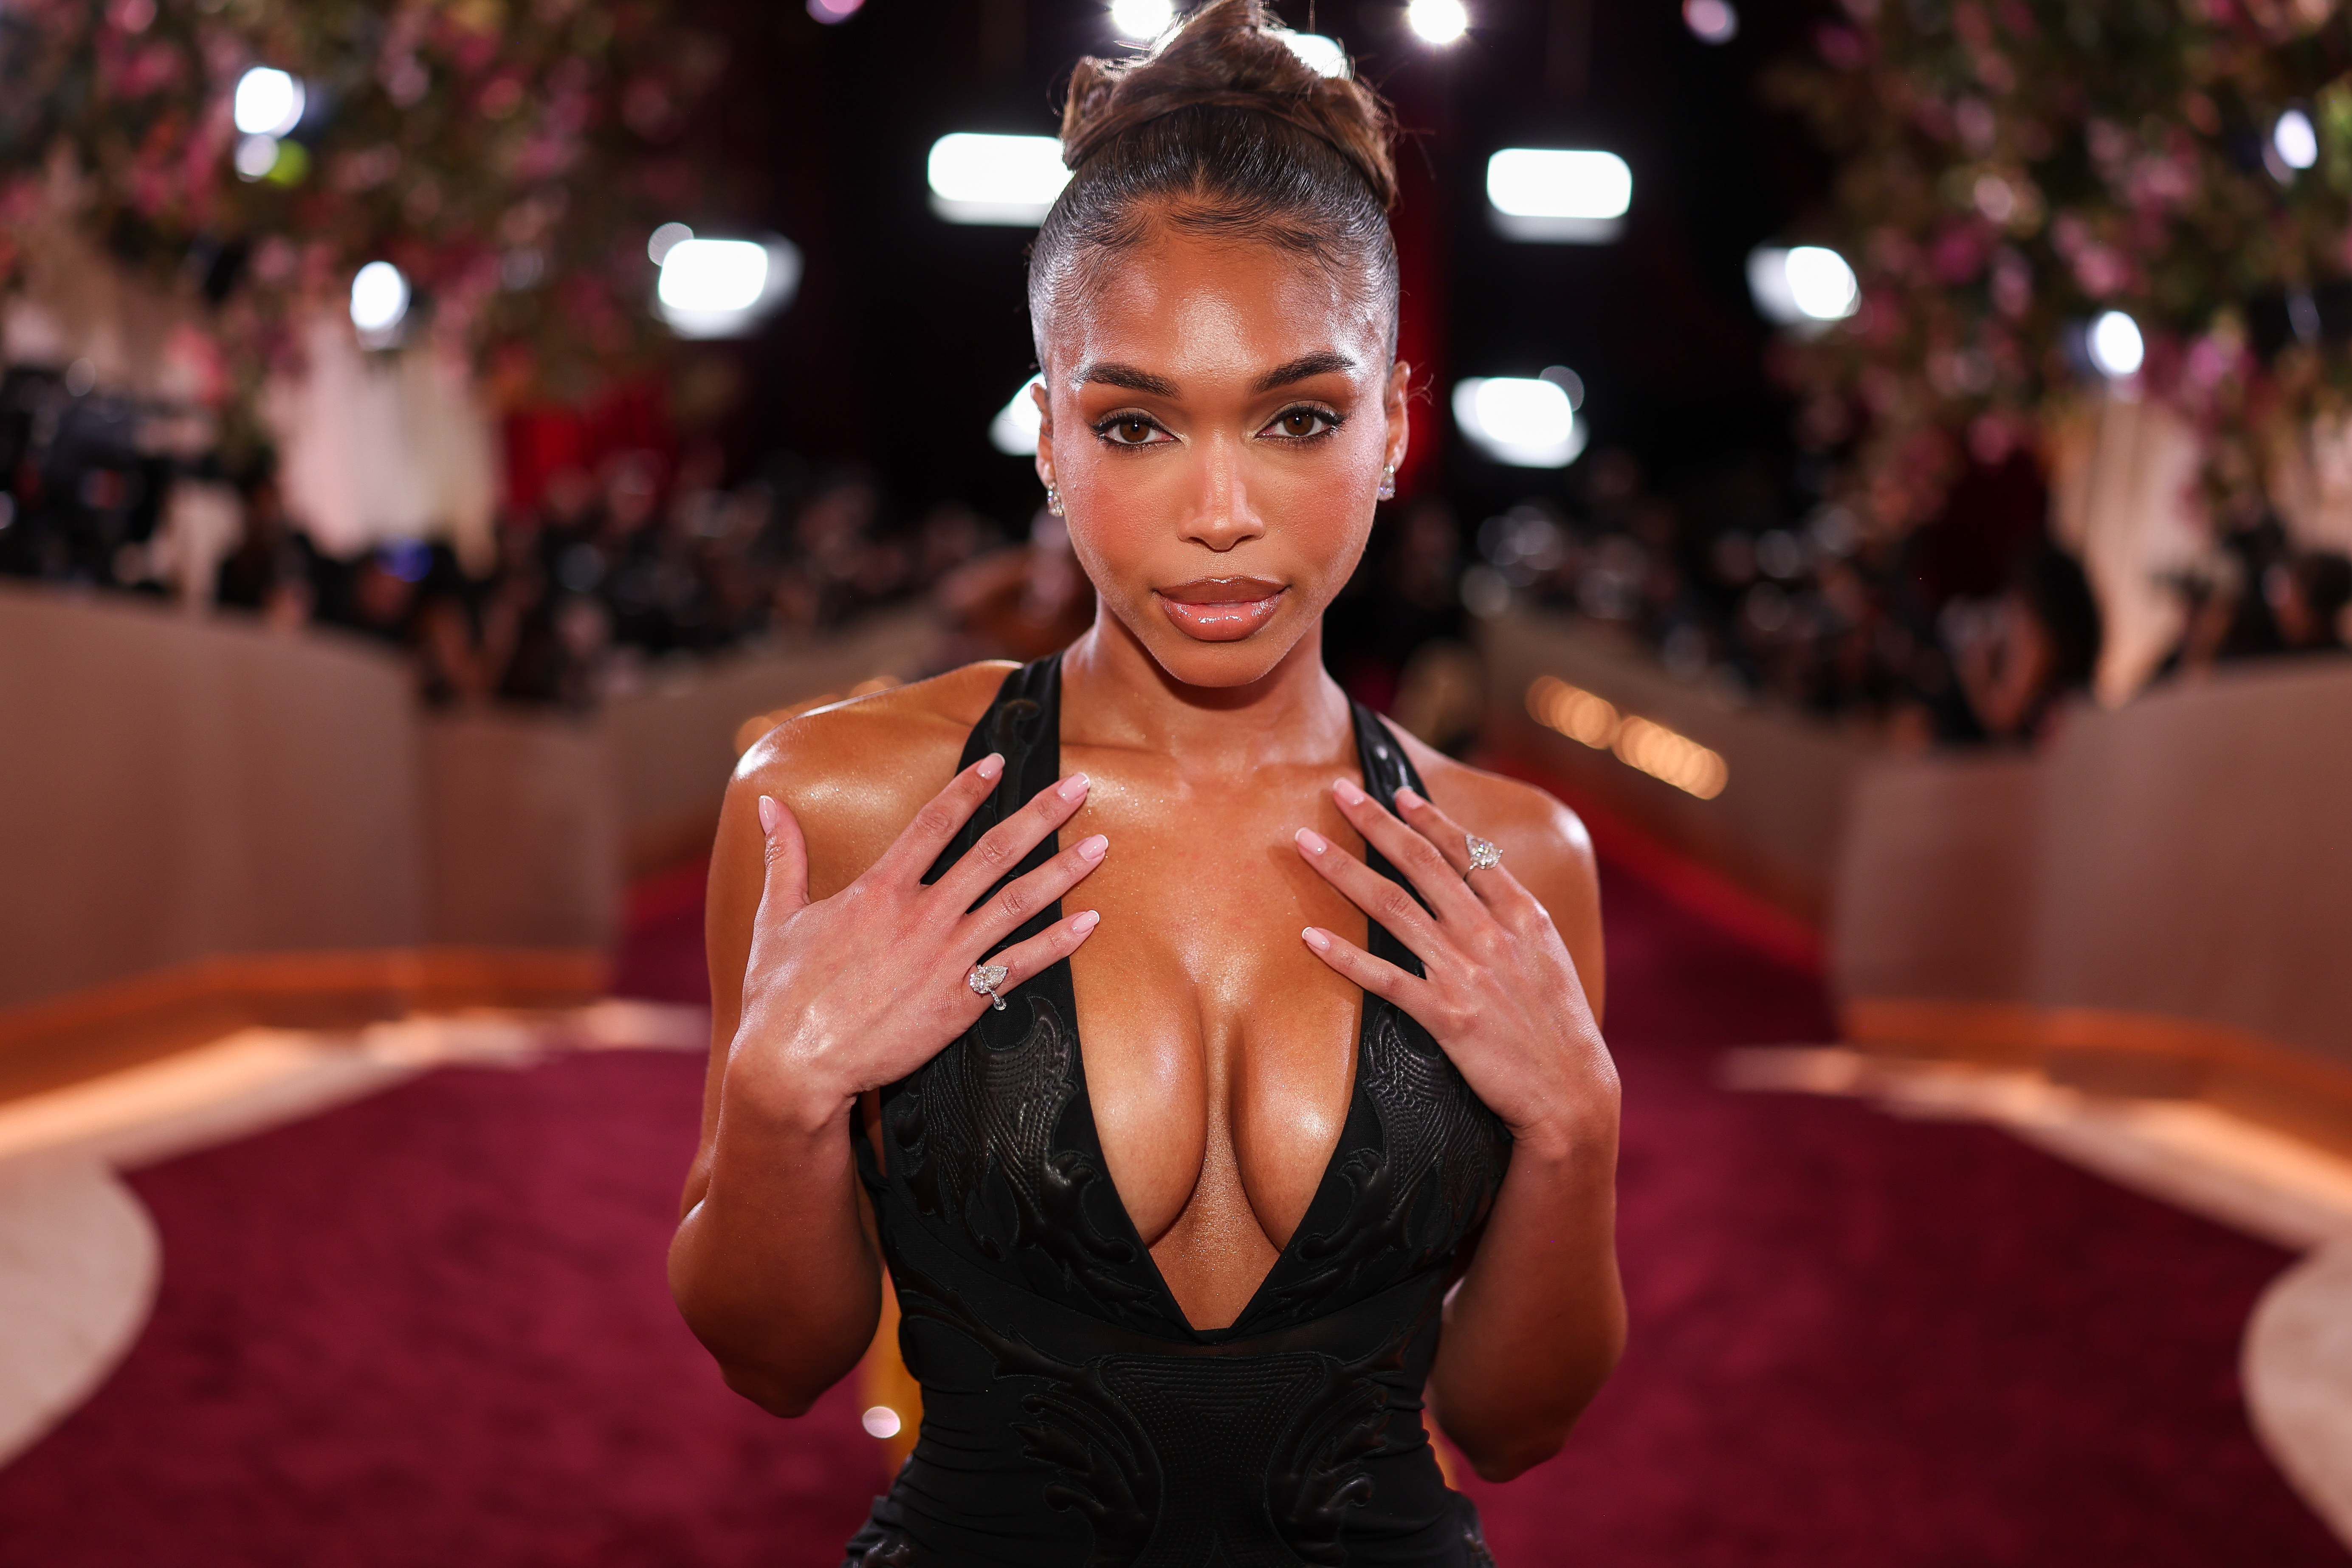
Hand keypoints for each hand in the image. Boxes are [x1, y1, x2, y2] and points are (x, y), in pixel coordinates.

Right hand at [729, 753, 1107, 1130]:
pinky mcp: (959, 1003)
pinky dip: (1057, 943)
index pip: (934, 824)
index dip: (968, 789)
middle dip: (1040, 815)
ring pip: (1016, 903)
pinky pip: (1019, 966)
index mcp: (879, 890)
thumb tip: (768, 804)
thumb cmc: (780, 995)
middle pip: (993, 853)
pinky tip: (1089, 922)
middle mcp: (921, 916)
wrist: (793, 1065)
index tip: (999, 763)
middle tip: (1078, 786)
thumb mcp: (777, 917)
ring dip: (1062, 871)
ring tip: (1100, 845)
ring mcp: (945, 959)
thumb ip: (784, 855)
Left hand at [1294, 778, 1613, 1157]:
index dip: (1428, 819)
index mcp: (1522, 915)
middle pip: (1421, 864)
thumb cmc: (1559, 1030)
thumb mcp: (1549, 958)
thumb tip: (1480, 888)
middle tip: (1337, 791)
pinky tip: (1310, 936)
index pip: (1466, 852)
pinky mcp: (1446, 1016)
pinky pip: (1384, 978)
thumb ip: (1514, 919)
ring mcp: (1467, 972)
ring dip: (1343, 870)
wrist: (1573, 1094)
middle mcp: (1492, 934)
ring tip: (1305, 844)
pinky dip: (1343, 956)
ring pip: (1392, 907)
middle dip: (1375, 823)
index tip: (1396, 792)